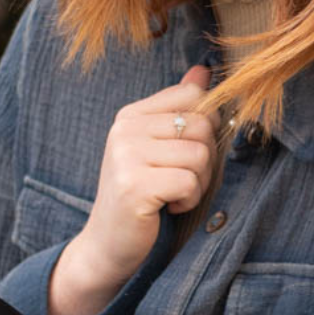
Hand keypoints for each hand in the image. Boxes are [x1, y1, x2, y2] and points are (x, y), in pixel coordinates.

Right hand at [76, 63, 217, 288]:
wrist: (108, 244)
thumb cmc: (141, 197)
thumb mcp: (158, 148)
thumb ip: (179, 110)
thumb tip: (204, 70)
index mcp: (131, 115)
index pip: (193, 95)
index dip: (205, 126)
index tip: (185, 153)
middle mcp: (125, 129)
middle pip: (202, 126)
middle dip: (204, 160)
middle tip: (179, 180)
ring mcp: (126, 156)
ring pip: (200, 155)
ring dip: (197, 183)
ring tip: (171, 194)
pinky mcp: (134, 185)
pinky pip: (190, 182)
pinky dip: (188, 200)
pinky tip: (167, 207)